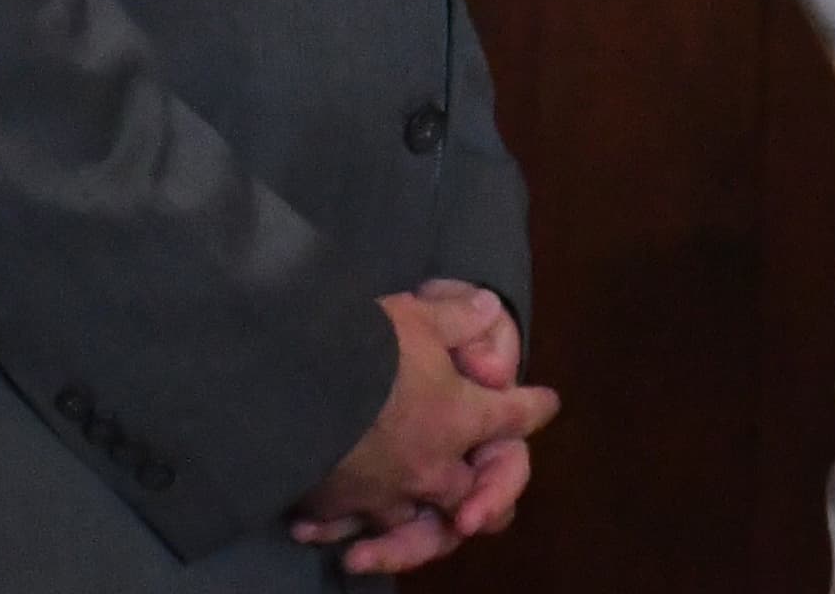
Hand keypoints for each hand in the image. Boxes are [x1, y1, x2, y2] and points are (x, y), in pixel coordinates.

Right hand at [292, 288, 558, 572]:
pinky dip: (340, 528)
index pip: (514, 416)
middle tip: (483, 502)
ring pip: (414, 526)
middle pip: (474, 495)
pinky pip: (347, 528)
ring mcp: (383, 494)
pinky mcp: (336, 508)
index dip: (533, 407)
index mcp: (460, 419)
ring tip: (407, 519)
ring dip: (413, 524)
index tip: (545, 404)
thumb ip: (457, 317)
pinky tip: (325, 526)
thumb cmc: (366, 344)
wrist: (290, 381)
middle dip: (487, 496)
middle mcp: (430, 467)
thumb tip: (487, 306)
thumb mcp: (419, 315)